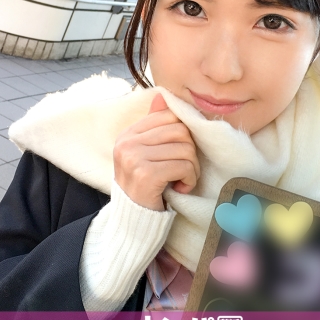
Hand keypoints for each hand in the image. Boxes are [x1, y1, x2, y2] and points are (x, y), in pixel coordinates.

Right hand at [113, 93, 199, 210]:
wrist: (132, 222)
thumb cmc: (145, 187)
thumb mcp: (146, 154)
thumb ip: (154, 127)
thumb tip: (162, 96)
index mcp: (128, 134)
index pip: (168, 116)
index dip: (183, 134)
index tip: (179, 153)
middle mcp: (127, 143)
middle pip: (180, 131)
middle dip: (190, 152)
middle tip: (184, 170)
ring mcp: (134, 158)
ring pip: (185, 149)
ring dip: (191, 169)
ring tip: (181, 180)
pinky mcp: (145, 174)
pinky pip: (183, 166)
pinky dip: (188, 179)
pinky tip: (179, 188)